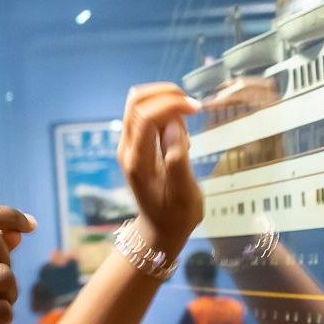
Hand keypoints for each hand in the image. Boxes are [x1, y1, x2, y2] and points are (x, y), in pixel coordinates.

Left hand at [117, 83, 202, 257]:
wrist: (160, 229)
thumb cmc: (176, 215)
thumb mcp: (184, 194)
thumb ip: (178, 159)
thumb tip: (173, 126)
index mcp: (137, 161)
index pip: (145, 115)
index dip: (171, 104)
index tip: (196, 108)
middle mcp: (127, 148)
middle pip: (137, 100)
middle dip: (166, 94)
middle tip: (192, 106)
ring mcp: (129, 144)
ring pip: (139, 102)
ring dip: (165, 100)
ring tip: (187, 121)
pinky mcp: (136, 143)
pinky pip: (146, 113)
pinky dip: (165, 110)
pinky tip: (180, 130)